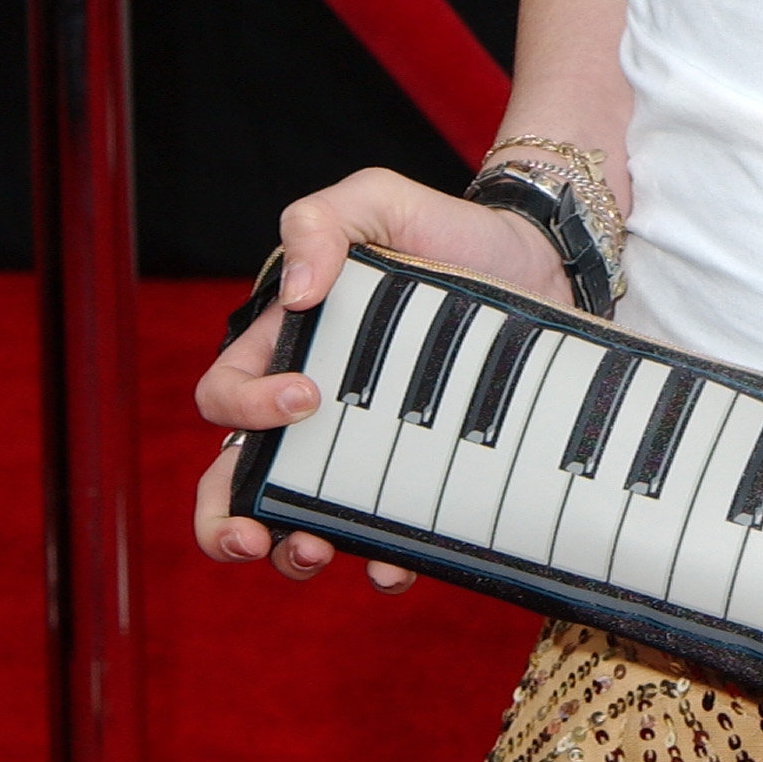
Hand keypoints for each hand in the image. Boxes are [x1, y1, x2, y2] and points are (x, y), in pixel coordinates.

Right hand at [192, 166, 573, 592]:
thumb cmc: (443, 228)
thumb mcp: (377, 200)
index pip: (226, 394)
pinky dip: (381, 558)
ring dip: (295, 550)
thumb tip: (295, 292)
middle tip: (253, 538)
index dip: (244, 407)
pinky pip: (386, 533)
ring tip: (316, 550)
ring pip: (300, 520)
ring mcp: (366, 448)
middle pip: (235, 483)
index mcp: (289, 348)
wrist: (536, 262)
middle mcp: (315, 411)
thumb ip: (320, 222)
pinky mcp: (420, 473)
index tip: (305, 398)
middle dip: (227, 523)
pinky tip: (393, 561)